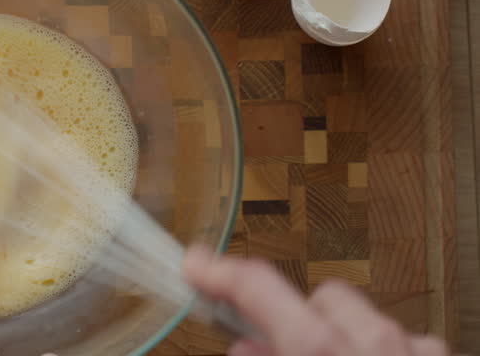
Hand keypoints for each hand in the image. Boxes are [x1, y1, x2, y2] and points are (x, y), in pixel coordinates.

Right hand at [183, 246, 448, 355]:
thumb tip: (244, 348)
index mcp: (317, 350)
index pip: (257, 286)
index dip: (218, 269)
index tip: (197, 262)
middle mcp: (371, 340)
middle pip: (320, 297)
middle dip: (299, 320)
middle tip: (281, 349)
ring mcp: (412, 348)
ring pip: (364, 316)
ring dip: (341, 337)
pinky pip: (405, 338)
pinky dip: (383, 351)